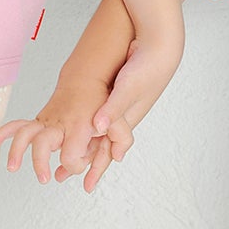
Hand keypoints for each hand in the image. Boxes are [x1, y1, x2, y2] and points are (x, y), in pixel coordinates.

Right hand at [0, 74, 114, 191]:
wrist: (87, 78)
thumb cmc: (102, 102)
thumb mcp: (119, 120)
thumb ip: (121, 138)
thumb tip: (118, 157)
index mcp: (78, 126)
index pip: (71, 156)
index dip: (75, 166)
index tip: (80, 164)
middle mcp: (59, 124)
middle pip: (41, 144)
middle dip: (40, 162)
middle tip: (44, 178)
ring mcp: (47, 121)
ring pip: (25, 133)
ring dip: (16, 150)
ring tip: (12, 167)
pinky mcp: (40, 120)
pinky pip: (18, 125)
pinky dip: (3, 133)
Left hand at [79, 33, 180, 175]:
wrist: (161, 43)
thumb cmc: (149, 66)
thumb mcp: (129, 87)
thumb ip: (113, 107)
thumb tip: (97, 128)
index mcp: (128, 118)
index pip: (110, 150)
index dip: (97, 167)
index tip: (86, 186)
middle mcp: (125, 114)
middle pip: (104, 144)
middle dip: (87, 160)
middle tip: (67, 175)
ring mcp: (122, 102)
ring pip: (102, 130)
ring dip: (86, 142)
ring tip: (69, 154)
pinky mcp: (119, 89)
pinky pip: (103, 113)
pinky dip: (92, 123)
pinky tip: (83, 123)